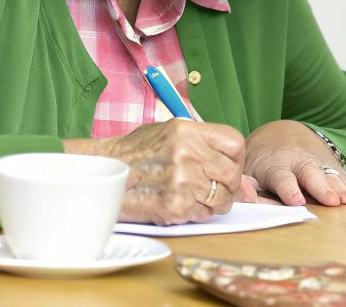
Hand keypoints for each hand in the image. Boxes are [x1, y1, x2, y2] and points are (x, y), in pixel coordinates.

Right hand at [69, 120, 247, 224]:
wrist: (103, 173)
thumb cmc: (136, 153)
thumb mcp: (169, 134)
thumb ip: (205, 148)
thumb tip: (243, 182)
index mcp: (186, 130)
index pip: (235, 144)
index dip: (236, 159)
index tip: (228, 167)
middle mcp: (186, 153)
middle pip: (231, 174)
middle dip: (228, 186)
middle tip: (215, 188)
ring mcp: (181, 180)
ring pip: (221, 199)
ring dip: (213, 203)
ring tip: (194, 196)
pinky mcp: (174, 206)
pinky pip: (203, 215)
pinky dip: (197, 214)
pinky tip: (181, 204)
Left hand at [243, 120, 345, 207]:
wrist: (279, 134)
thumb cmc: (260, 160)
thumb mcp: (247, 170)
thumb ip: (247, 186)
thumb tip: (246, 199)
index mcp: (276, 165)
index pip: (283, 178)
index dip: (290, 190)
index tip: (298, 202)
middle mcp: (298, 161)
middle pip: (312, 174)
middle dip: (323, 188)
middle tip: (333, 202)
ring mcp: (316, 160)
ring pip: (329, 173)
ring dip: (340, 188)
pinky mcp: (329, 163)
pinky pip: (341, 174)